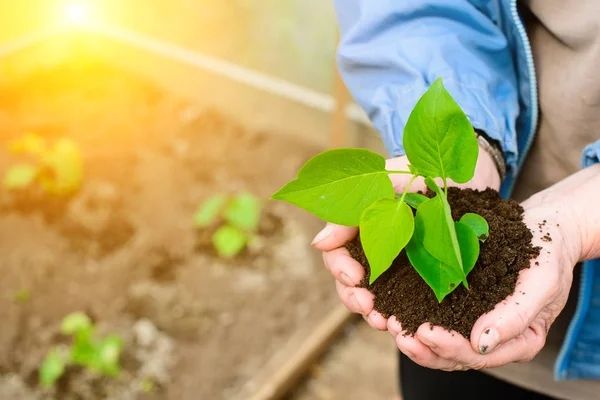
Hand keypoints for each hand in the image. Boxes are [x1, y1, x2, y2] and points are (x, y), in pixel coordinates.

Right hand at [312, 146, 500, 328]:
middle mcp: (373, 248)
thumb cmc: (421, 169)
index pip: (336, 254)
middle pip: (350, 283)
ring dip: (373, 312)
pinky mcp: (422, 277)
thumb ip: (351, 210)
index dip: (340, 268)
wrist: (468, 172)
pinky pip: (405, 302)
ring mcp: (397, 265)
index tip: (356, 277)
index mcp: (358, 226)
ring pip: (373, 297)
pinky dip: (401, 315)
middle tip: (368, 307)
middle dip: (354, 298)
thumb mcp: (383, 182)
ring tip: (385, 323)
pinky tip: (404, 325)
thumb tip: (318, 244)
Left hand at [388, 201, 580, 370]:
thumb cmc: (548, 252)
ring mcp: (474, 324)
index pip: (478, 355)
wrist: (544, 228)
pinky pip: (433, 318)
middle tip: (394, 328)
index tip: (424, 332)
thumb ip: (516, 315)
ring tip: (387, 321)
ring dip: (411, 336)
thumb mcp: (541, 280)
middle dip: (421, 347)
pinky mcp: (459, 306)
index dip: (448, 347)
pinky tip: (390, 307)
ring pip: (438, 344)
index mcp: (519, 342)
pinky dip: (412, 316)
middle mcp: (493, 339)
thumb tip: (481, 344)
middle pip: (452, 356)